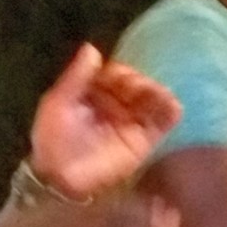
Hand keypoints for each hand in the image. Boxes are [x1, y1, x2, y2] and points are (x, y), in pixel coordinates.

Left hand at [28, 44, 181, 199]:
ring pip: (152, 99)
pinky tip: (172, 106)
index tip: (117, 76)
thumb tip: (93, 49)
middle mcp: (116, 104)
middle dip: (138, 82)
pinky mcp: (146, 140)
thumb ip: (76, 77)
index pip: (114, 73)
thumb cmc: (54, 139)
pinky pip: (163, 122)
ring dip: (156, 92)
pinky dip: (171, 111)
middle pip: (136, 84)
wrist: (62, 177)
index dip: (119, 72)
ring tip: (154, 94)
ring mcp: (132, 121)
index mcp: (94, 92)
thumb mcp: (58, 103)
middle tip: (133, 88)